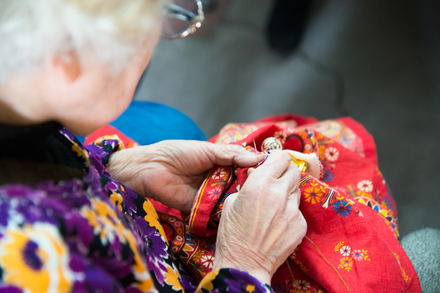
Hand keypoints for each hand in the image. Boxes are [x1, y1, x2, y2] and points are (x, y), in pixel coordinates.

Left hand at [106, 140, 262, 213]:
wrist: (151, 168)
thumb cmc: (178, 153)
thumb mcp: (208, 150)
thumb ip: (232, 155)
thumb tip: (258, 158)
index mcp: (221, 163)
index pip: (243, 169)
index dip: (256, 171)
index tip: (273, 173)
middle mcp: (218, 180)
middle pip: (239, 186)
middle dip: (250, 189)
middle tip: (265, 191)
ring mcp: (210, 195)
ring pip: (230, 200)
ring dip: (238, 200)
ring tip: (253, 202)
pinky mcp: (200, 209)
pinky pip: (216, 212)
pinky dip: (224, 213)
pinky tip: (236, 212)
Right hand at [213, 150, 306, 283]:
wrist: (244, 264)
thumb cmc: (231, 234)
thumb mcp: (231, 202)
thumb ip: (247, 184)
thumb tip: (255, 175)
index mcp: (260, 184)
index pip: (280, 158)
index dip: (277, 159)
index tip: (274, 163)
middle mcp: (279, 193)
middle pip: (294, 171)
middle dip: (285, 173)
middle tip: (276, 181)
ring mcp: (293, 210)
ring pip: (297, 190)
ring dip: (287, 192)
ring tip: (275, 204)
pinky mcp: (300, 225)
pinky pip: (298, 210)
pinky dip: (290, 212)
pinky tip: (278, 222)